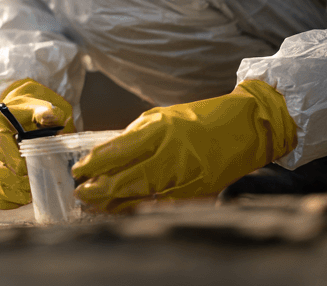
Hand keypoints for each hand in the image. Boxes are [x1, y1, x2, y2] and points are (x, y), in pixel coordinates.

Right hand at [0, 79, 73, 208]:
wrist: (18, 116)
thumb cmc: (29, 113)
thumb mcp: (38, 107)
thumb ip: (45, 112)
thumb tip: (49, 117)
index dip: (15, 161)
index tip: (31, 169)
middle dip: (17, 181)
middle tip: (36, 184)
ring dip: (14, 194)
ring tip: (33, 194)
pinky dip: (10, 200)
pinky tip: (25, 197)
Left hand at [72, 80, 295, 212]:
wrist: (248, 124)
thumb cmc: (202, 118)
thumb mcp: (164, 118)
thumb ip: (137, 136)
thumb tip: (109, 154)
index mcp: (158, 129)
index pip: (116, 150)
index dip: (94, 164)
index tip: (78, 170)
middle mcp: (170, 153)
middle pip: (125, 178)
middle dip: (99, 189)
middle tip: (81, 194)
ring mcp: (185, 174)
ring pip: (142, 194)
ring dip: (116, 202)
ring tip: (96, 204)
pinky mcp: (197, 190)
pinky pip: (162, 203)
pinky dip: (141, 206)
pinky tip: (125, 209)